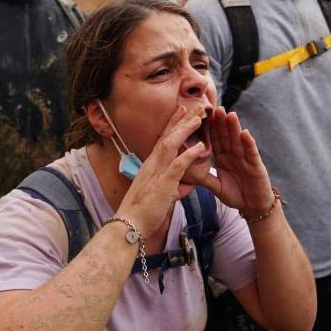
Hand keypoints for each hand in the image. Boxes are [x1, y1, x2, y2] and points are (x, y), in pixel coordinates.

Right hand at [115, 106, 206, 238]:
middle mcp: (152, 165)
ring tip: (199, 118)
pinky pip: (177, 166)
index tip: (181, 110)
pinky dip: (189, 155)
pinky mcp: (163, 184)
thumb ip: (173, 187)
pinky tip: (201, 147)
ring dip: (185, 130)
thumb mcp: (161, 195)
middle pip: (167, 136)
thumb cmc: (143, 212)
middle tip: (193, 105)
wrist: (130, 225)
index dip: (172, 123)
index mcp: (150, 165)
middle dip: (180, 120)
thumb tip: (185, 185)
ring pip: (171, 144)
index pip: (162, 139)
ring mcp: (156, 173)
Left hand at [199, 107, 273, 215]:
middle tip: (215, 107)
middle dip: (221, 122)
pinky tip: (245, 133)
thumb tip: (185, 171)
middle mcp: (234, 155)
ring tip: (229, 114)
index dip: (209, 128)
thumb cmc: (236, 195)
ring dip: (234, 127)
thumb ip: (204, 177)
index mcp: (223, 158)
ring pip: (238, 140)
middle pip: (226, 136)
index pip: (215, 140)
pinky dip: (248, 143)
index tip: (201, 115)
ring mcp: (246, 159)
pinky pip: (251, 153)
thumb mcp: (216, 186)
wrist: (253, 208)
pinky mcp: (256, 166)